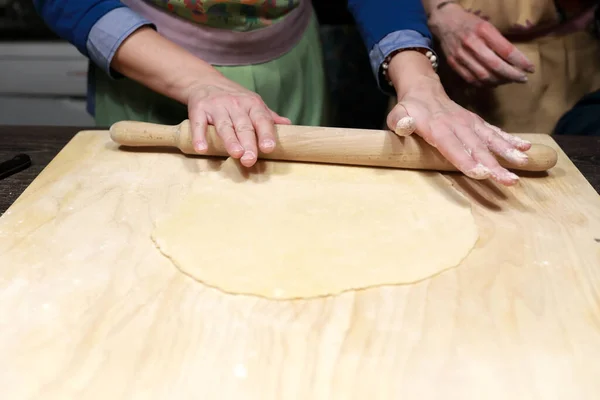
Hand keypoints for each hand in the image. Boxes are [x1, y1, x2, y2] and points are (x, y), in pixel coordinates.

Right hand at [110, 27, 289, 167]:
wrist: (204, 81)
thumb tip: (289, 126)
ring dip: (230, 141)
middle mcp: (235, 104)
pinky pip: (199, 125)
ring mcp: (216, 107)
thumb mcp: (253, 104)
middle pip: (244, 126)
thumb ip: (269, 117)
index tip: (269, 148)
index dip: (266, 134)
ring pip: (224, 126)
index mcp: (252, 104)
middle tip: (251, 159)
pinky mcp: (198, 110)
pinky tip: (202, 148)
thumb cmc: (234, 98)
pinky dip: (199, 136)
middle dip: (249, 143)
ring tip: (236, 154)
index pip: (262, 120)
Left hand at [388, 75, 530, 185]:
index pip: (453, 147)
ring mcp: (470, 124)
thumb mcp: (397, 113)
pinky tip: (525, 148)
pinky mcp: (477, 123)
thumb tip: (404, 125)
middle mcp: (458, 125)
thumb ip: (399, 121)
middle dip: (494, 165)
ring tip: (523, 163)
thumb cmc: (409, 109)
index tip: (480, 173)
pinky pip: (495, 132)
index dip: (466, 161)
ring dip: (508, 152)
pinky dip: (510, 139)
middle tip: (509, 180)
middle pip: (477, 148)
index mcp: (437, 128)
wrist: (424, 91)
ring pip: (491, 139)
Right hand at [428, 3, 534, 85]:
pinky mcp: (453, 63)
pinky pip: (470, 79)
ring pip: (483, 75)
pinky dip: (484, 84)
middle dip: (512, 75)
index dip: (520, 61)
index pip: (506, 50)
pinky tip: (492, 82)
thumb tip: (513, 59)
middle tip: (522, 79)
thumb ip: (498, 41)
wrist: (444, 22)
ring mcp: (461, 55)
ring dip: (499, 81)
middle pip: (495, 66)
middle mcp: (472, 44)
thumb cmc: (469, 22)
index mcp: (483, 31)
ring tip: (508, 80)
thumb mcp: (487, 25)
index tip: (530, 68)